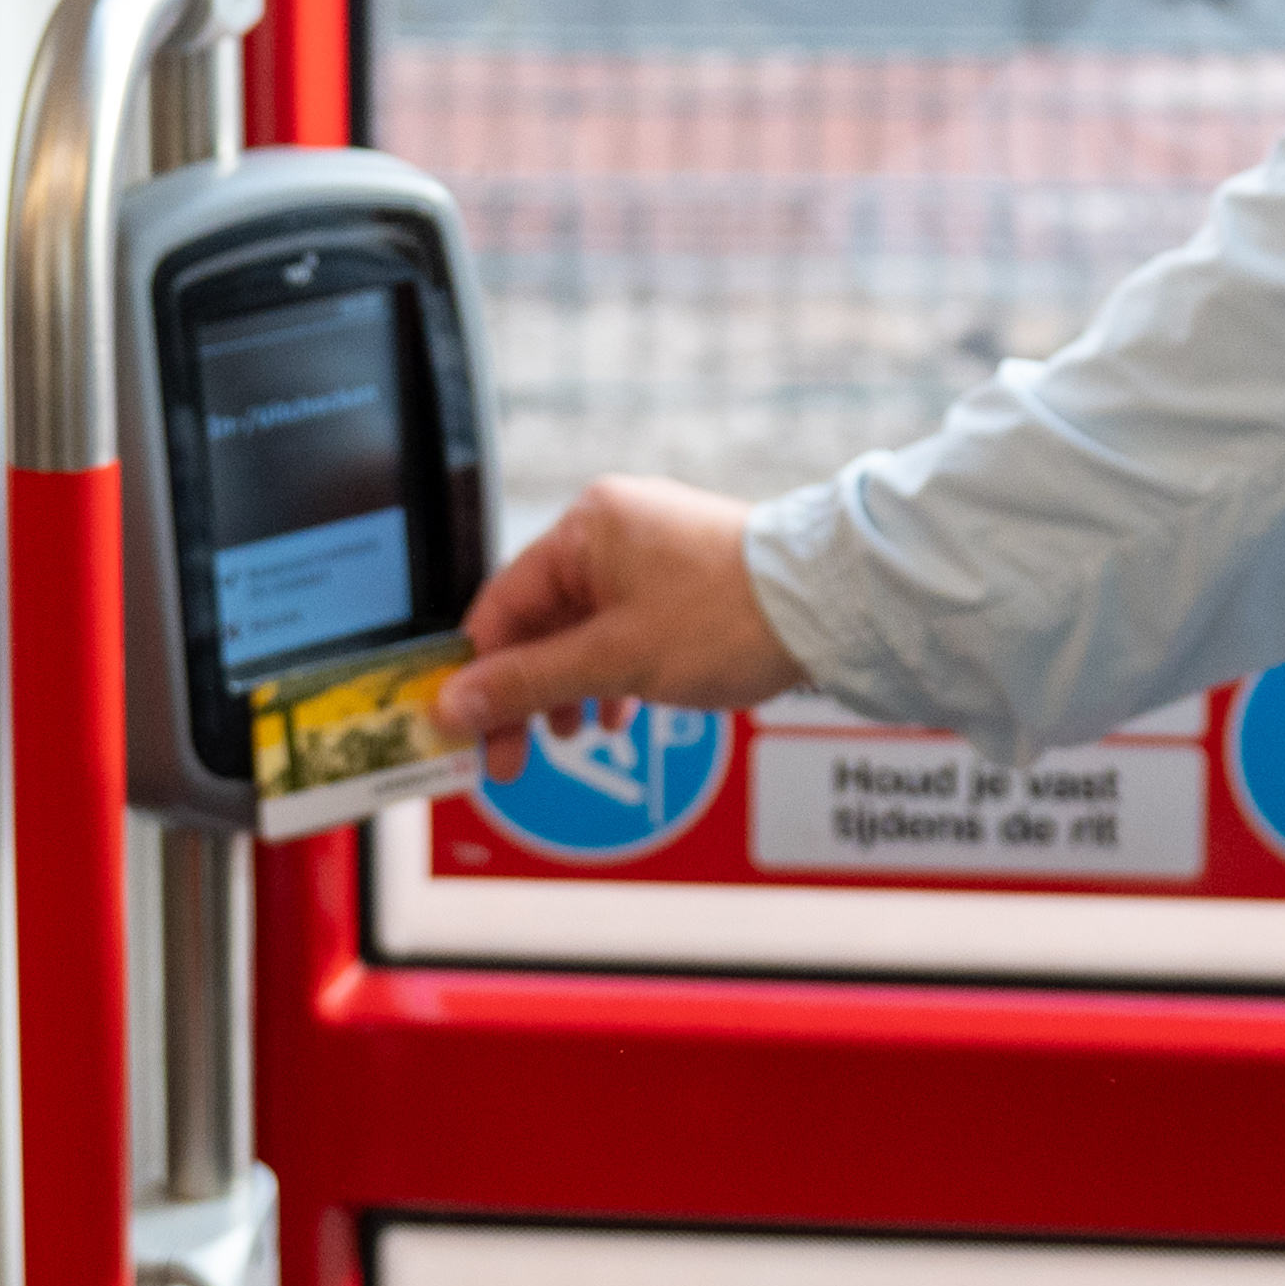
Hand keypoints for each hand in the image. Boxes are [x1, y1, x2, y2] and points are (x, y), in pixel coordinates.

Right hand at [434, 477, 802, 752]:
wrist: (829, 608)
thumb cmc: (727, 616)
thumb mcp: (613, 660)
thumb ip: (528, 682)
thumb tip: (455, 703)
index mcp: (586, 528)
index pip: (502, 605)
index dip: (479, 675)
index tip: (466, 731)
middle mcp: (614, 528)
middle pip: (541, 619)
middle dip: (527, 692)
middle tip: (513, 757)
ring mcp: (653, 552)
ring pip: (585, 629)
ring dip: (569, 688)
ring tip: (572, 737)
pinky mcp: (685, 580)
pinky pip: (625, 629)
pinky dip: (613, 673)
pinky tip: (618, 713)